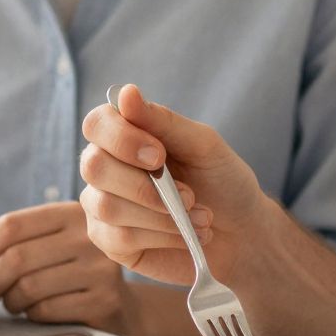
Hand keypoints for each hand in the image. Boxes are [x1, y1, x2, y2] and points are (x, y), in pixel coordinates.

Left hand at [0, 201, 135, 331]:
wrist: (122, 305)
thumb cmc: (73, 271)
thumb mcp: (44, 246)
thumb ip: (6, 243)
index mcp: (70, 213)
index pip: (13, 224)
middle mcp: (89, 234)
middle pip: (17, 257)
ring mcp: (100, 267)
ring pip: (28, 287)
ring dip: (10, 301)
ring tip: (15, 302)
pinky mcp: (105, 298)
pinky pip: (46, 310)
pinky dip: (32, 315)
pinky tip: (37, 312)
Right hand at [78, 84, 271, 286]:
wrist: (241, 230)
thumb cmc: (221, 180)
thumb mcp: (203, 145)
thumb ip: (164, 121)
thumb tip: (126, 93)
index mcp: (124, 135)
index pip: (97, 124)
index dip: (122, 138)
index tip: (160, 155)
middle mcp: (106, 168)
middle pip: (94, 166)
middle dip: (144, 184)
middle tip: (189, 195)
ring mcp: (103, 206)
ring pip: (108, 206)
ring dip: (162, 215)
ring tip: (200, 217)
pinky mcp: (111, 242)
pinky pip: (120, 238)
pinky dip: (162, 236)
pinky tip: (186, 235)